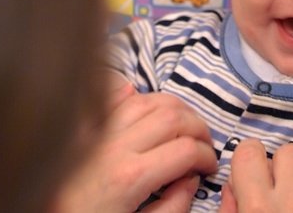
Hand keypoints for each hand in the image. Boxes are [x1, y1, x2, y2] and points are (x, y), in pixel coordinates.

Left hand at [54, 82, 216, 212]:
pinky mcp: (82, 129)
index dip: (207, 156)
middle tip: (205, 144)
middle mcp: (116, 146)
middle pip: (173, 117)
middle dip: (199, 127)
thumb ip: (172, 208)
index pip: (187, 149)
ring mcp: (98, 133)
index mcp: (132, 177)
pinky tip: (141, 96)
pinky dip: (132, 91)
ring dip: (175, 108)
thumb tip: (191, 179)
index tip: (210, 167)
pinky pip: (111, 96)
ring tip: (184, 124)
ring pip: (149, 100)